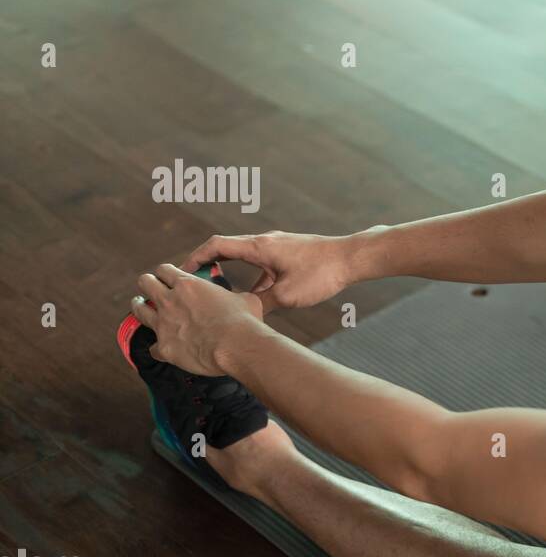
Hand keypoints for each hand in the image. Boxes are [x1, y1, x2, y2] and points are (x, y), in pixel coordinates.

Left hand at [131, 264, 264, 375]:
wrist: (238, 346)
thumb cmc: (244, 322)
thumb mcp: (245, 299)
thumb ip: (234, 296)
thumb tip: (240, 300)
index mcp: (188, 285)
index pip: (164, 270)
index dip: (165, 273)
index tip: (168, 277)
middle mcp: (170, 301)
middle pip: (145, 283)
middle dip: (148, 284)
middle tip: (151, 288)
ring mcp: (164, 324)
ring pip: (138, 310)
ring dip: (140, 308)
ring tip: (141, 308)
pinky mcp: (164, 347)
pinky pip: (152, 347)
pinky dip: (158, 347)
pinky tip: (163, 348)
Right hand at [181, 230, 353, 310]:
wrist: (351, 259)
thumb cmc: (321, 273)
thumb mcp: (287, 295)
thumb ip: (261, 303)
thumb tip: (245, 315)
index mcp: (259, 247)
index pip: (216, 245)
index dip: (196, 257)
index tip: (182, 272)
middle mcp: (265, 242)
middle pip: (227, 249)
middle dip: (208, 266)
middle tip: (195, 284)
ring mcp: (278, 247)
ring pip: (246, 258)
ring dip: (232, 273)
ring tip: (221, 295)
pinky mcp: (290, 254)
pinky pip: (264, 265)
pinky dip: (254, 278)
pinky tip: (256, 298)